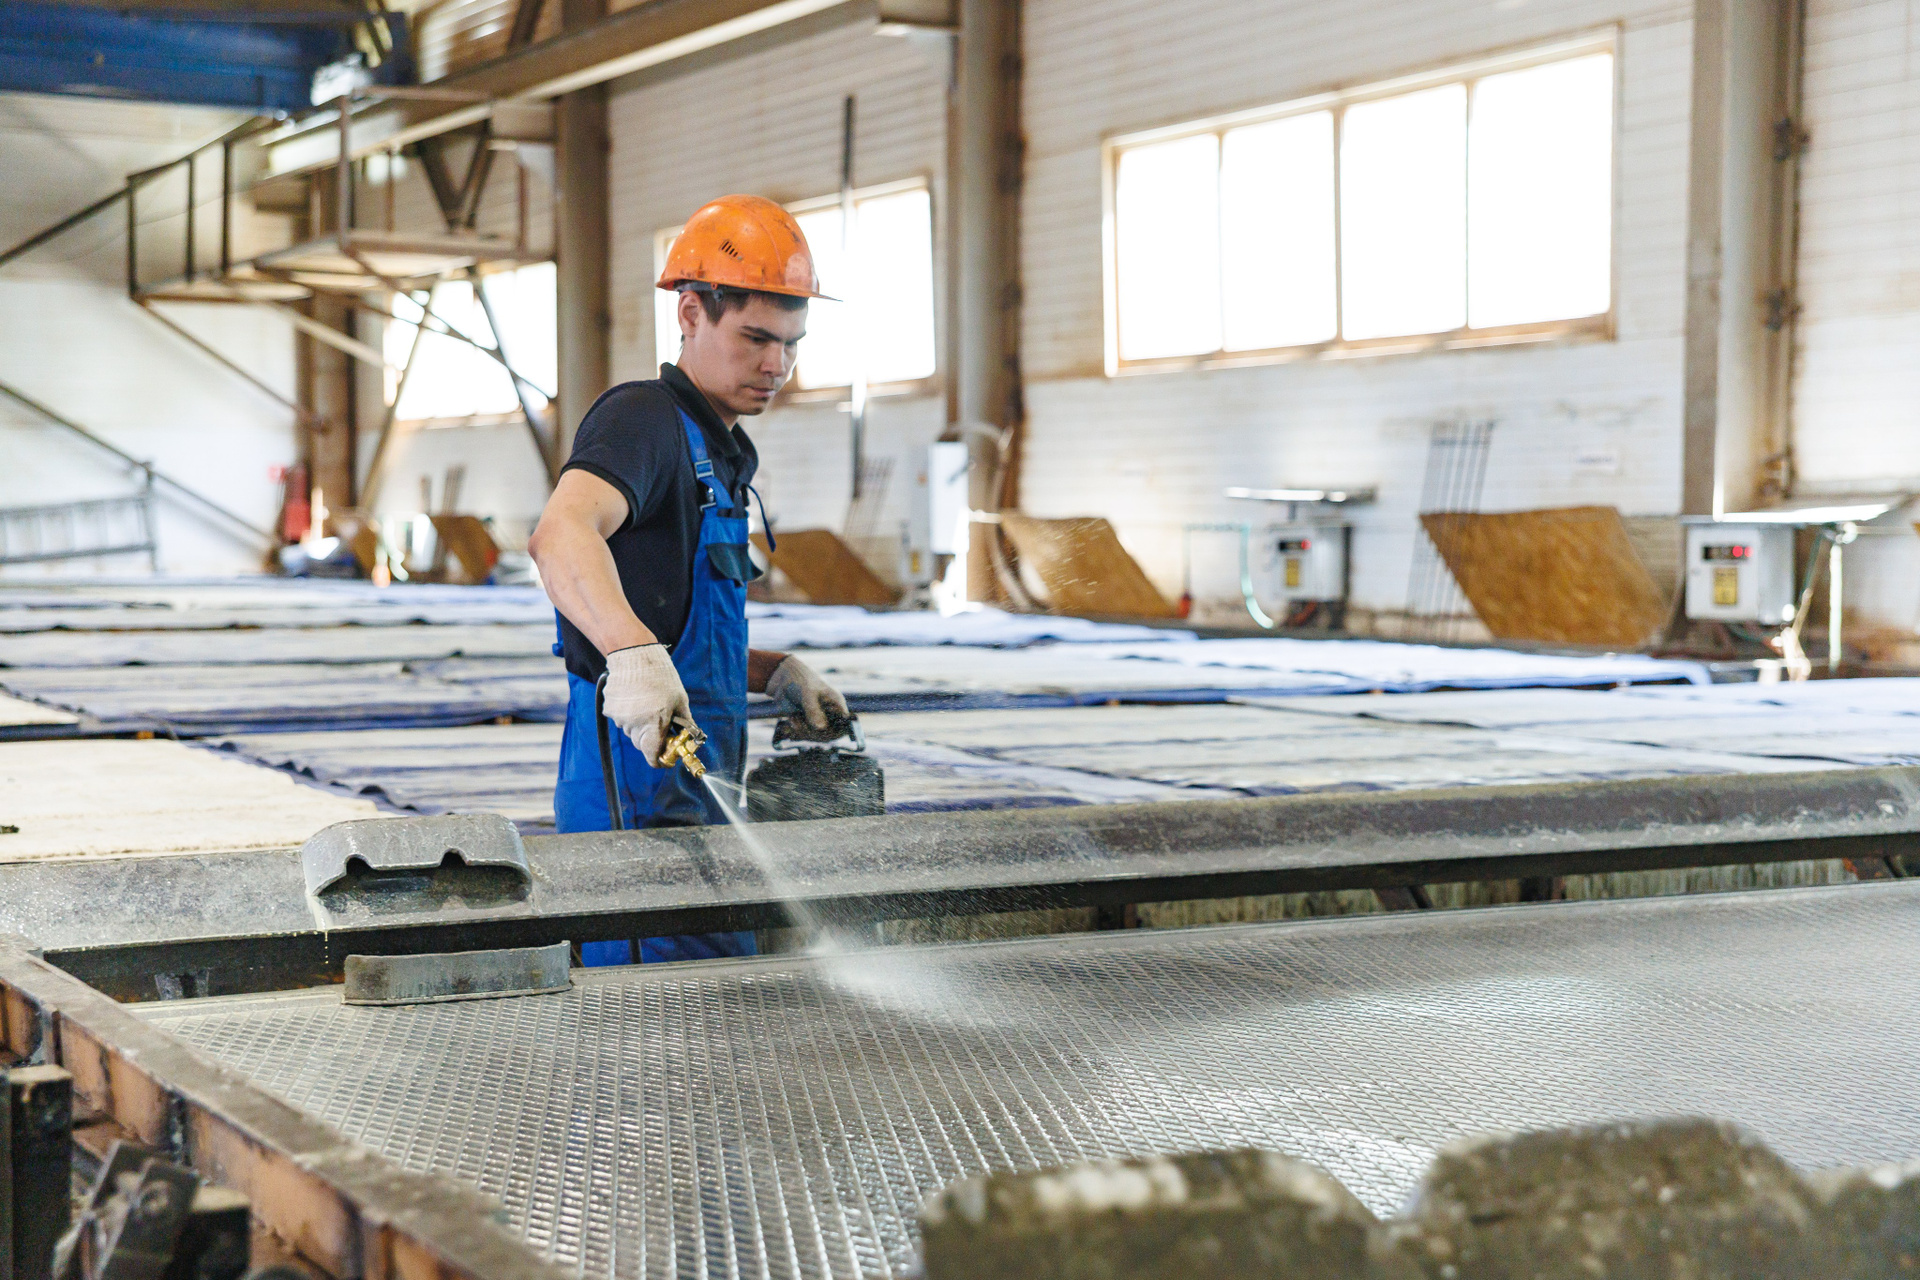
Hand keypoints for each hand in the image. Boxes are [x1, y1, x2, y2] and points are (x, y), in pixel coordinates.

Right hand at [603, 645, 693, 765]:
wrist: (633, 654)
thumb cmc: (662, 676)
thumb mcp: (680, 700)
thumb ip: (684, 723)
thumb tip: (691, 739)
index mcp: (653, 723)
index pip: (652, 756)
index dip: (660, 760)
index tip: (666, 757)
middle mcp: (633, 724)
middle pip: (642, 745)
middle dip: (652, 740)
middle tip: (662, 725)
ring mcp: (619, 717)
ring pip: (631, 732)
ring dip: (641, 726)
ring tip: (648, 705)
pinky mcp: (609, 709)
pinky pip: (621, 720)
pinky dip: (629, 715)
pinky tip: (635, 699)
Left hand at [765, 654, 848, 730]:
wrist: (782, 679)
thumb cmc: (800, 680)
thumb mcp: (807, 693)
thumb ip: (814, 710)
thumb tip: (821, 728)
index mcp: (836, 704)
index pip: (845, 724)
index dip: (839, 731)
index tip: (823, 731)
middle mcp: (829, 714)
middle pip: (829, 734)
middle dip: (815, 733)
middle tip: (802, 724)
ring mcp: (817, 719)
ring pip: (815, 736)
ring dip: (803, 731)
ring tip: (794, 718)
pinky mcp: (805, 723)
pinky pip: (803, 735)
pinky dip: (796, 731)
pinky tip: (790, 720)